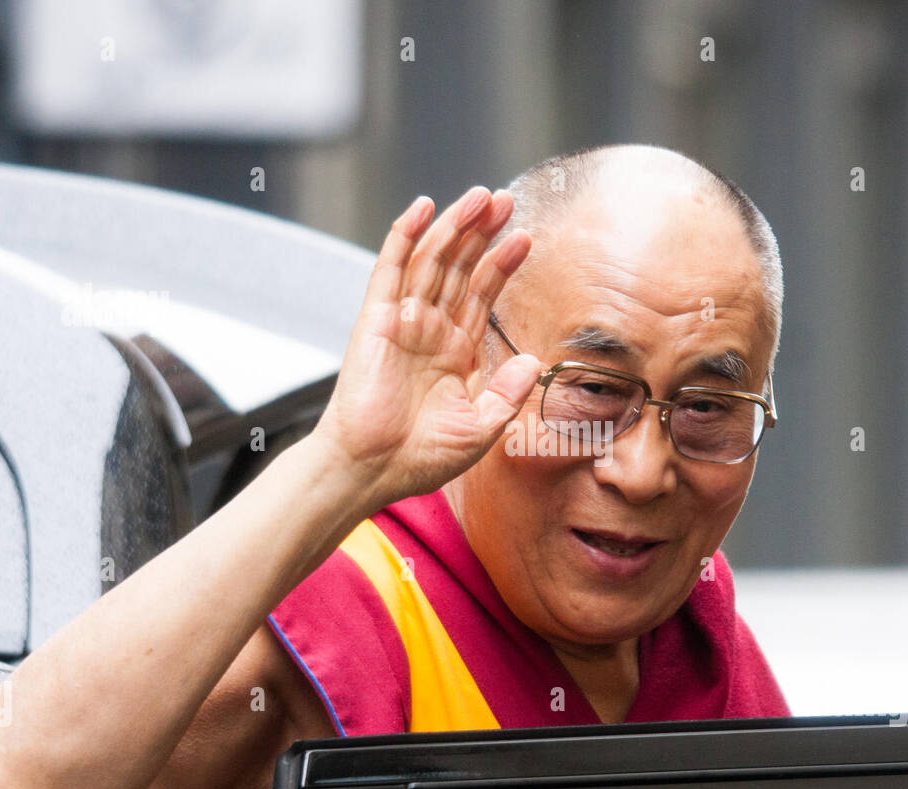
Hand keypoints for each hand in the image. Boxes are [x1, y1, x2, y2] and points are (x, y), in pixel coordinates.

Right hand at [311, 187, 540, 506]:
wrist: (372, 471)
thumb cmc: (420, 459)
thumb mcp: (482, 429)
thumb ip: (508, 393)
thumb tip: (534, 361)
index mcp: (455, 352)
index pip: (482, 295)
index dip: (502, 264)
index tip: (526, 238)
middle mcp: (430, 330)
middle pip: (460, 268)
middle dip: (483, 233)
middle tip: (505, 199)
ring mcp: (402, 321)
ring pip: (432, 260)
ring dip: (455, 226)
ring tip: (482, 198)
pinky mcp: (375, 320)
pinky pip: (391, 269)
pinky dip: (405, 236)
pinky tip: (424, 207)